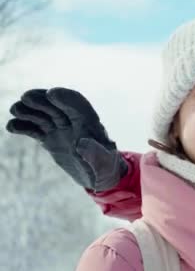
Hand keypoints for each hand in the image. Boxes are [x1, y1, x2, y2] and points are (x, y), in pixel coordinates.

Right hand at [6, 88, 126, 190]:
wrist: (100, 177)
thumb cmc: (106, 169)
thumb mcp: (105, 164)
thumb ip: (95, 153)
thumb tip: (82, 142)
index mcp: (92, 125)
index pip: (78, 105)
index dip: (66, 98)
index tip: (51, 93)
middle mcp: (75, 123)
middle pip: (57, 106)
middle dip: (42, 100)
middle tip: (25, 97)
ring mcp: (61, 129)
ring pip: (43, 115)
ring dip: (29, 111)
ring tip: (15, 110)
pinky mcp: (51, 138)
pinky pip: (35, 129)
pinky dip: (24, 127)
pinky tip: (12, 127)